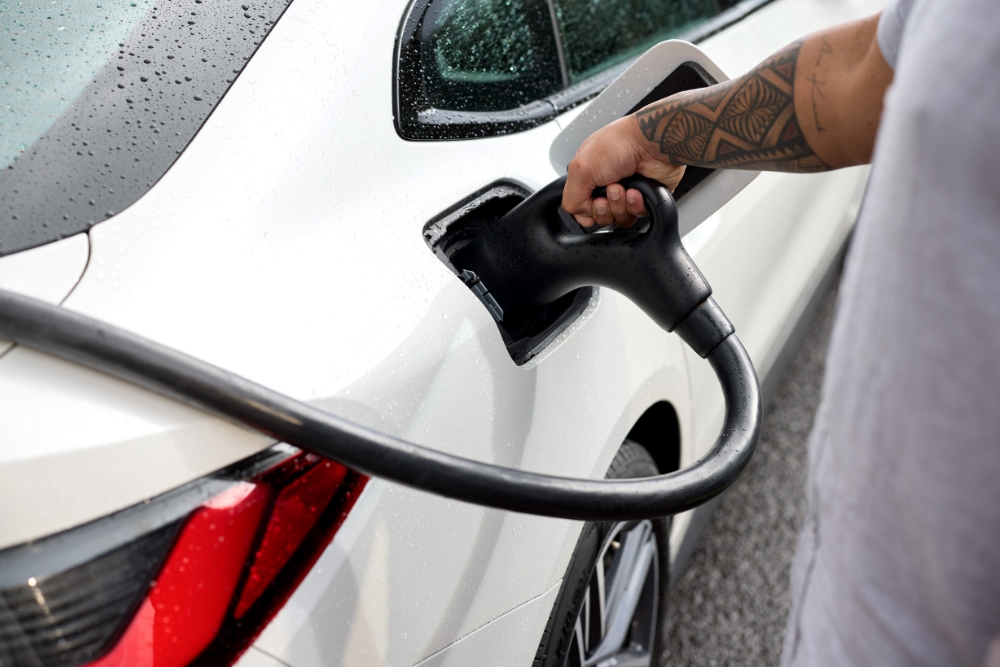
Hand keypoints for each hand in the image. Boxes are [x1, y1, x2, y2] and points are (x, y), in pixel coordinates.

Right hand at [562, 114, 686, 227]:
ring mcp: (626, 192)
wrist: (653, 142)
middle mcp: (606, 184)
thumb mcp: (580, 168)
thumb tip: (578, 213)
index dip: (587, 211)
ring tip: (625, 188)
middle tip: (611, 189)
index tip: (593, 201)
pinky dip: (636, 205)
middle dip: (605, 207)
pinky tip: (637, 191)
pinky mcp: (644, 198)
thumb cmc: (620, 143)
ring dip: (620, 205)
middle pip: (600, 216)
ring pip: (618, 218)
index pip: (581, 207)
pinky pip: (636, 215)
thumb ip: (571, 197)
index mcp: (588, 175)